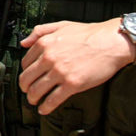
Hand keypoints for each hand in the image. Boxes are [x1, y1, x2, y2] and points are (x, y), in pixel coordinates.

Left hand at [18, 19, 133, 114]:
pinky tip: (44, 109)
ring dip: (32, 98)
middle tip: (26, 91)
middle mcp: (49, 58)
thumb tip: (24, 42)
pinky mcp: (73, 84)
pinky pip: (53, 99)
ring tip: (33, 101)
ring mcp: (60, 72)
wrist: (111, 42)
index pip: (25, 62)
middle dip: (24, 87)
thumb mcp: (60, 25)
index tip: (28, 76)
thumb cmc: (89, 34)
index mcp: (45, 44)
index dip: (25, 71)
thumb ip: (39, 32)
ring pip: (37, 90)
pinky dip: (46, 107)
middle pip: (27, 78)